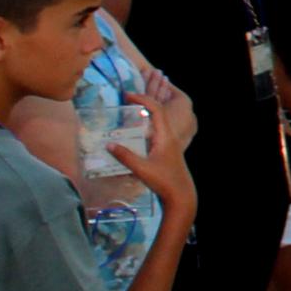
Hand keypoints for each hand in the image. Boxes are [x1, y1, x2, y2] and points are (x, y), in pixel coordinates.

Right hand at [131, 89, 197, 209]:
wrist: (181, 194)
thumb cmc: (164, 181)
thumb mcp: (142, 169)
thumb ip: (125, 156)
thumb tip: (109, 144)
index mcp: (166, 136)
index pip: (156, 109)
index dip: (143, 99)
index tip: (128, 95)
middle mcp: (169, 136)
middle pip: (159, 112)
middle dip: (144, 103)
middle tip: (127, 100)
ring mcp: (169, 143)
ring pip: (159, 122)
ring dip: (146, 114)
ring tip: (129, 112)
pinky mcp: (167, 150)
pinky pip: (157, 131)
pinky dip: (146, 126)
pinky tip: (135, 133)